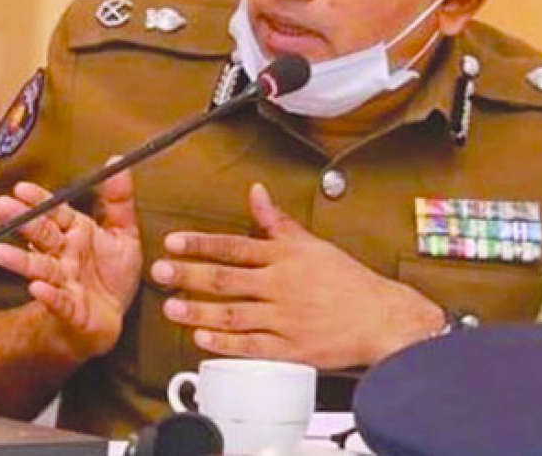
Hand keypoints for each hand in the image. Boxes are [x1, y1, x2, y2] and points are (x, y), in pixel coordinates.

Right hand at [0, 164, 141, 358]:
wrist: (111, 317)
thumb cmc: (112, 273)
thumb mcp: (124, 233)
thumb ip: (119, 199)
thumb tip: (118, 161)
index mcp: (76, 233)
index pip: (55, 212)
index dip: (40, 200)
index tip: (21, 188)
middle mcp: (64, 255)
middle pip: (42, 235)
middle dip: (23, 221)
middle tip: (2, 206)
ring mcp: (64, 282)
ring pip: (39, 268)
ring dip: (20, 261)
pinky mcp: (70, 309)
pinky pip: (58, 301)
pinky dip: (48, 295)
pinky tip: (36, 288)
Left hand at [151, 183, 443, 368]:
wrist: (381, 318)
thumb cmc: (349, 281)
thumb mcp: (314, 243)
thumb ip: (278, 222)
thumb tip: (256, 193)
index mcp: (286, 257)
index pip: (234, 247)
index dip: (201, 244)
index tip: (174, 242)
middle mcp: (281, 285)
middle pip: (226, 279)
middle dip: (188, 275)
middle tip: (160, 272)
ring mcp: (284, 318)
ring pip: (233, 314)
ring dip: (199, 311)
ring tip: (172, 307)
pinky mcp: (290, 348)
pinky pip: (251, 346)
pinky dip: (226, 343)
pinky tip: (203, 339)